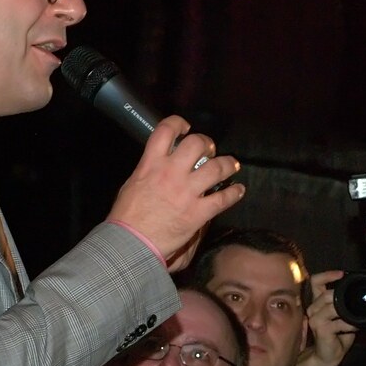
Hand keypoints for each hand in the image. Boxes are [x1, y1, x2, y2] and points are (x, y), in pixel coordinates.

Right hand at [106, 117, 244, 269]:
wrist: (132, 243)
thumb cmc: (126, 217)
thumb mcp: (131, 185)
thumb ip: (148, 172)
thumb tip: (159, 169)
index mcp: (151, 164)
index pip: (166, 131)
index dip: (178, 123)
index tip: (186, 127)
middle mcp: (171, 173)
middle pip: (197, 144)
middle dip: (207, 143)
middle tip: (210, 149)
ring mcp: (187, 192)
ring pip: (216, 168)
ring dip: (227, 164)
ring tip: (232, 165)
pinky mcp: (198, 212)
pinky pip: (223, 199)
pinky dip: (234, 193)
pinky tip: (238, 190)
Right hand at [294, 270, 356, 365]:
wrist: (328, 355)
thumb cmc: (336, 335)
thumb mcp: (341, 315)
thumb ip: (344, 303)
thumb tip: (360, 291)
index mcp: (318, 302)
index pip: (315, 281)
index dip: (328, 275)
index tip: (342, 274)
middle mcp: (313, 309)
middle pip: (326, 293)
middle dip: (343, 296)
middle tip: (357, 301)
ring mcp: (315, 319)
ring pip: (331, 306)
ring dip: (348, 311)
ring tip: (358, 316)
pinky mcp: (320, 329)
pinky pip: (338, 321)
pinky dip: (350, 324)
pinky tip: (356, 326)